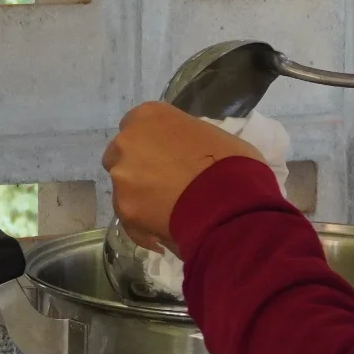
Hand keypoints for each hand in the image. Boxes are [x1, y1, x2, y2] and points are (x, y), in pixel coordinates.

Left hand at [102, 103, 262, 250]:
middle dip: (137, 169)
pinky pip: (131, 221)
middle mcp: (128, 141)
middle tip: (164, 186)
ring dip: (141, 200)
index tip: (166, 159)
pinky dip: (144, 228)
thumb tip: (188, 157)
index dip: (152, 145)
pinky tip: (163, 238)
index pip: (137, 127)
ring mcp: (123, 176)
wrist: (232, 200)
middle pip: (121, 156)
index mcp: (149, 116)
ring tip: (170, 216)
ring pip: (123, 190)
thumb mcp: (212, 136)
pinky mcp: (125, 208)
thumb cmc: (232, 162)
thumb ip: (188, 142)